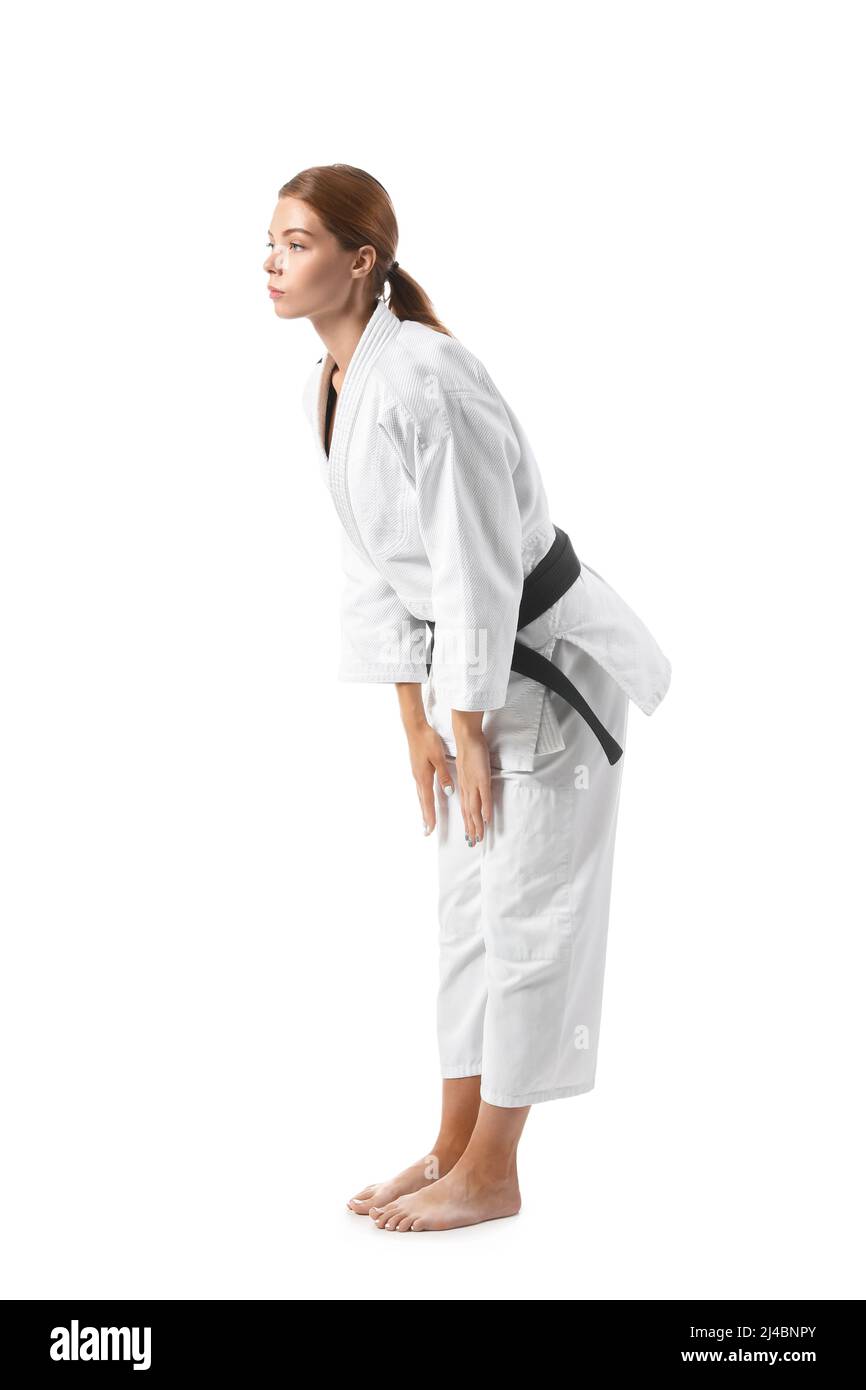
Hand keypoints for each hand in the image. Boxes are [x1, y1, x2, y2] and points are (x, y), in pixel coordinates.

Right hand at [405, 721, 455, 834]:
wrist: (414, 728)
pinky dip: (422, 798)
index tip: (431, 829)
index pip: (428, 802)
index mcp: (424, 777)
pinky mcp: (416, 769)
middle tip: (427, 830)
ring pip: (420, 796)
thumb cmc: (427, 741)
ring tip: (425, 819)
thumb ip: (444, 775)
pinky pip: (420, 788)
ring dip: (423, 808)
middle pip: (422, 802)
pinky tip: (424, 798)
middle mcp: (418, 778)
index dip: (430, 816)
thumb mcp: (439, 758)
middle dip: (425, 817)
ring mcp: (416, 774)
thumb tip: (448, 792)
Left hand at [455, 730, 491, 845]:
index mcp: (464, 786)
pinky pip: (484, 797)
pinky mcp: (482, 779)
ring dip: (477, 825)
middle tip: (473, 843)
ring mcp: (474, 784)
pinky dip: (485, 810)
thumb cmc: (468, 750)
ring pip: (474, 809)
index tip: (468, 834)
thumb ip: (470, 779)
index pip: (465, 808)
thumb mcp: (467, 768)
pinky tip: (487, 820)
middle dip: (471, 829)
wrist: (466, 738)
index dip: (467, 822)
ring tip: (479, 837)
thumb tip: (474, 788)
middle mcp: (467, 788)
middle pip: (468, 813)